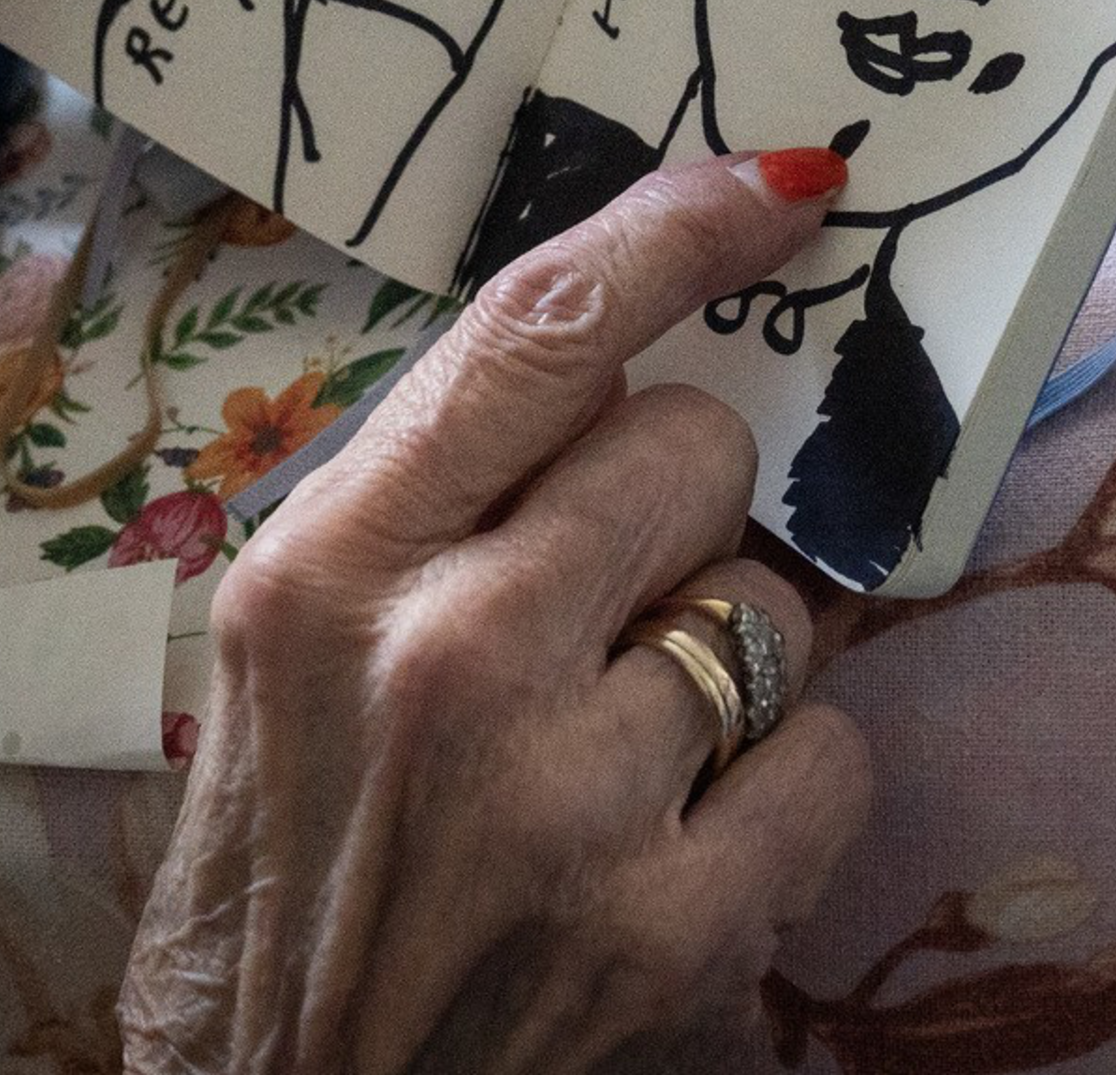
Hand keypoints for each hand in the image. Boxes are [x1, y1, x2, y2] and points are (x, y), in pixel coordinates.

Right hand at [123, 153, 875, 1074]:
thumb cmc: (282, 890)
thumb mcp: (289, 663)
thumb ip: (434, 511)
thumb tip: (619, 360)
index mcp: (329, 574)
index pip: (535, 333)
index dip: (675, 232)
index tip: (774, 188)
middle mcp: (449, 662)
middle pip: (693, 446)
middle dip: (678, 511)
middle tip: (610, 606)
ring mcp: (573, 799)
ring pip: (774, 605)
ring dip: (730, 666)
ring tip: (624, 760)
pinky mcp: (679, 928)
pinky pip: (832, 758)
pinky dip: (783, 797)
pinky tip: (681, 847)